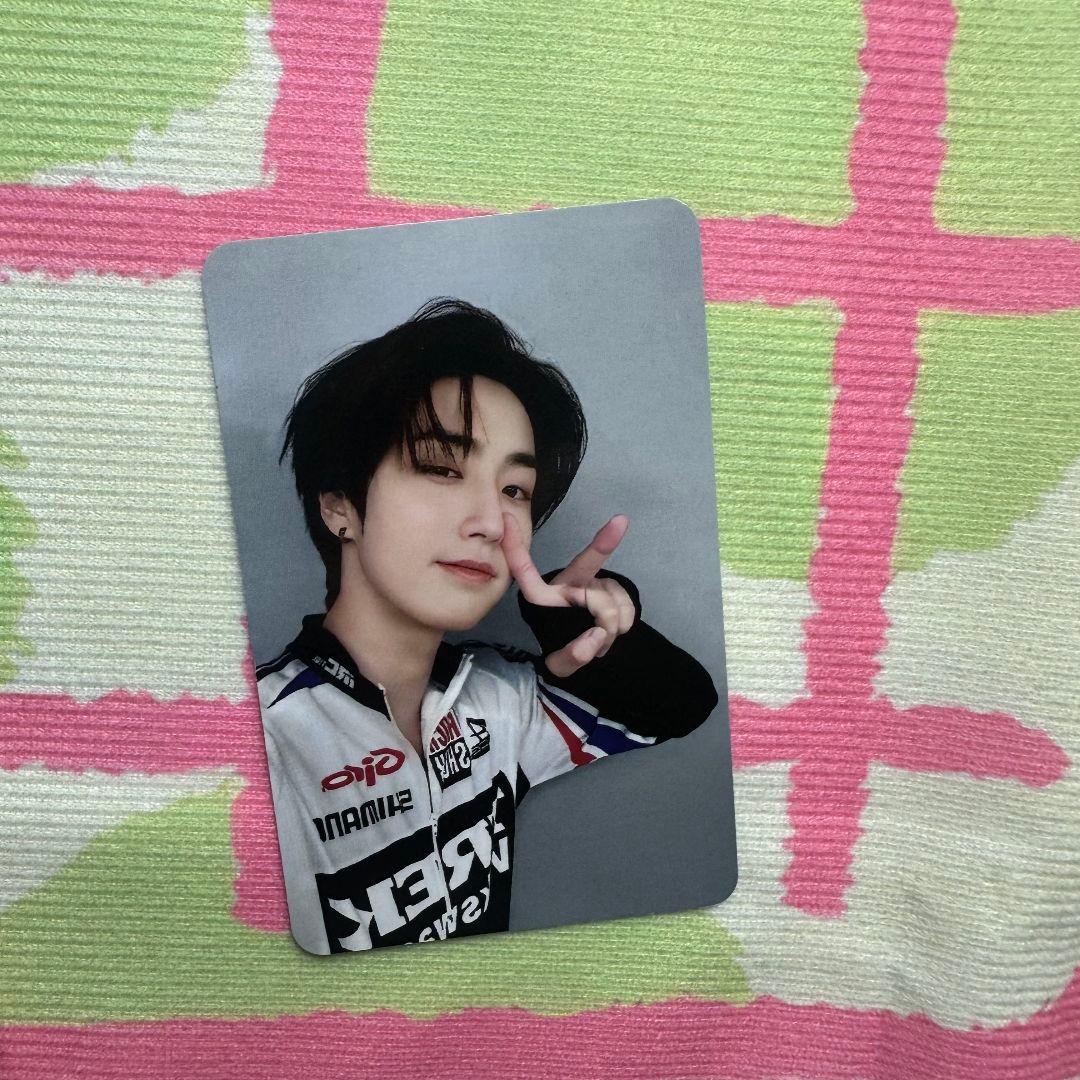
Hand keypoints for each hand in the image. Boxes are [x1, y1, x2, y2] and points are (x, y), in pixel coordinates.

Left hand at [501, 513, 634, 677]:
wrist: (588, 650)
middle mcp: (569, 584)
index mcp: (546, 600)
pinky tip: (614, 629)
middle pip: (586, 565)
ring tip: (601, 638)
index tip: (507, 520)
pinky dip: (625, 621)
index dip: (516, 551)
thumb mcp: (560, 666)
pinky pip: (626, 605)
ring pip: (610, 601)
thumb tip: (596, 636)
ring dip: (612, 625)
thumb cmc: (565, 652)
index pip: (527, 576)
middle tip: (620, 522)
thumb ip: (572, 657)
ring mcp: (593, 584)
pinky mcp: (613, 588)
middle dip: (601, 542)